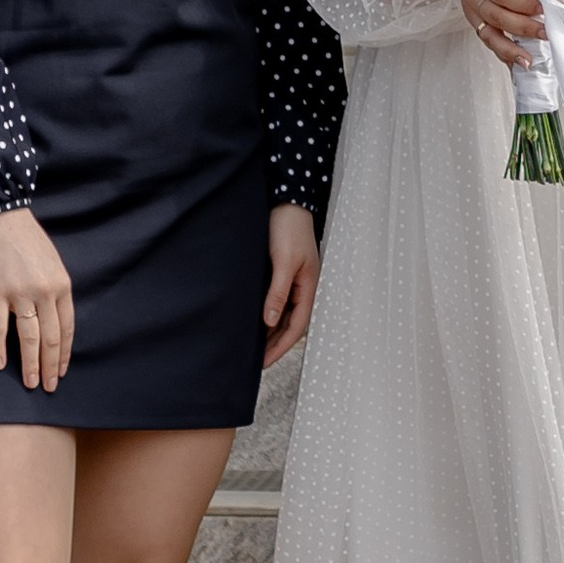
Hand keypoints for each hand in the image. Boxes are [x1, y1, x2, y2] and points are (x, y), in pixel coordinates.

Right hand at [0, 205, 73, 391]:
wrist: (1, 217)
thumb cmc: (27, 241)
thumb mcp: (52, 264)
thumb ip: (55, 291)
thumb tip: (55, 320)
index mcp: (62, 286)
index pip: (67, 328)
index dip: (64, 353)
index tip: (62, 371)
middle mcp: (44, 291)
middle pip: (50, 338)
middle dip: (50, 365)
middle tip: (48, 387)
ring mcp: (20, 292)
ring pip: (28, 337)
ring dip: (30, 364)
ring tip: (31, 384)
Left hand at [262, 203, 319, 367]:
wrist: (285, 200)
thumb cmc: (289, 227)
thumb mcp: (284, 263)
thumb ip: (278, 293)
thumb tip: (271, 321)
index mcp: (310, 286)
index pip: (297, 326)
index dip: (281, 346)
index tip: (264, 362)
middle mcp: (303, 286)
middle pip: (291, 323)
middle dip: (275, 343)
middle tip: (256, 360)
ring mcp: (293, 279)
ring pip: (284, 313)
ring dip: (271, 330)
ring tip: (253, 346)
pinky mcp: (282, 272)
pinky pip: (277, 300)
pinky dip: (267, 313)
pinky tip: (255, 319)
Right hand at [460, 0, 544, 66]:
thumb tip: (552, 1)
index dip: (523, 3)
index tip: (543, 9)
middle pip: (497, 16)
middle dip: (523, 28)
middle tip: (545, 34)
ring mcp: (471, 14)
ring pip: (489, 35)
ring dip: (511, 49)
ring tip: (528, 61)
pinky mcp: (475, 27)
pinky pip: (489, 43)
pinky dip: (504, 55)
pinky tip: (517, 64)